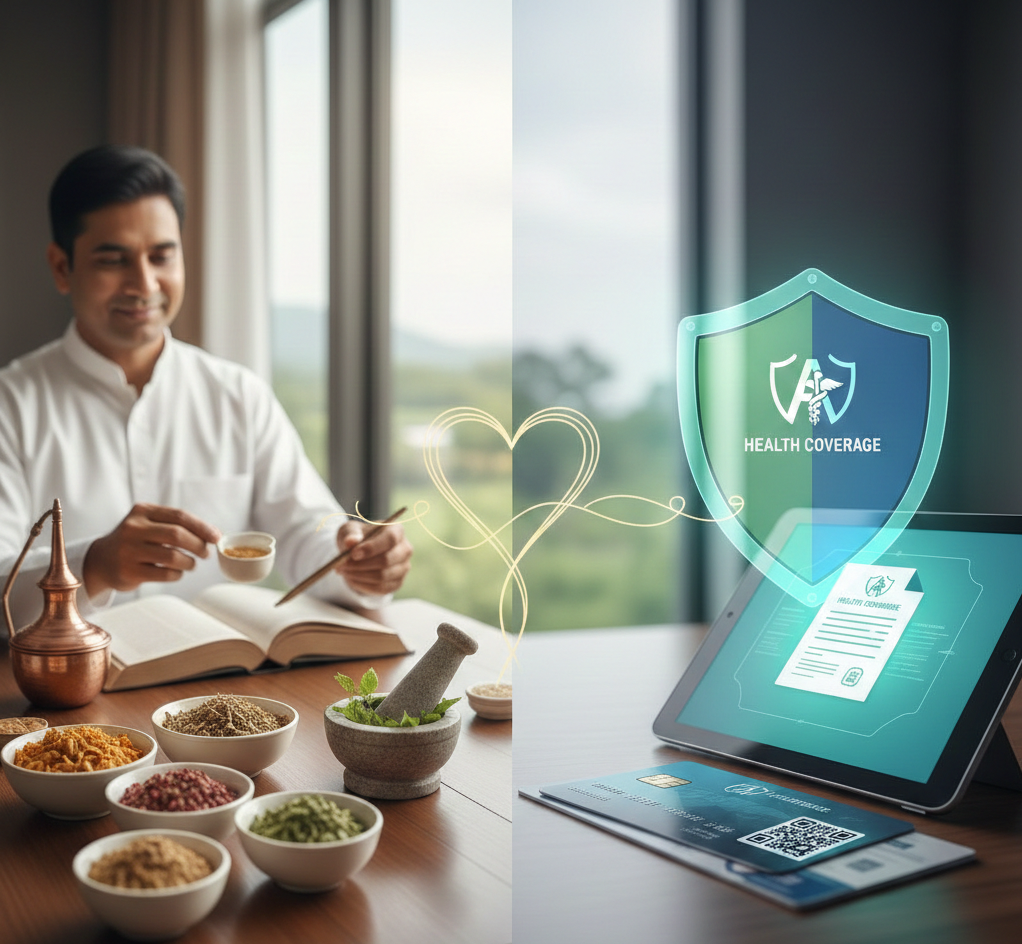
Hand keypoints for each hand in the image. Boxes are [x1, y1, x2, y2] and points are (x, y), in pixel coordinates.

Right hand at [83, 503, 220, 596]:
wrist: (101, 561)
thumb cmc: (135, 541)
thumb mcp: (148, 524)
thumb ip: (176, 525)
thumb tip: (213, 534)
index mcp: (142, 511)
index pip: (180, 516)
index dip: (202, 527)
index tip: (216, 537)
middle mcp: (133, 528)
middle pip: (177, 535)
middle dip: (198, 545)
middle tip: (205, 553)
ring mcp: (129, 551)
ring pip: (173, 557)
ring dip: (189, 562)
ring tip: (191, 564)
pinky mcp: (129, 571)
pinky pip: (165, 574)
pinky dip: (177, 574)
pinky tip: (177, 572)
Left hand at [334, 519, 411, 595]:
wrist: (361, 553)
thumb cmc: (358, 537)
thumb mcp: (350, 530)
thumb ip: (350, 534)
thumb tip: (351, 541)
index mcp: (396, 530)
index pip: (390, 539)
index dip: (372, 548)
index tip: (353, 554)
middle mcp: (405, 549)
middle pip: (386, 560)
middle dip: (361, 565)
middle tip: (341, 565)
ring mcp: (403, 567)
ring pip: (382, 576)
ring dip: (359, 576)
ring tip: (343, 571)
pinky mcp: (398, 582)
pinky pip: (380, 588)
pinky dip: (362, 585)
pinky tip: (351, 578)